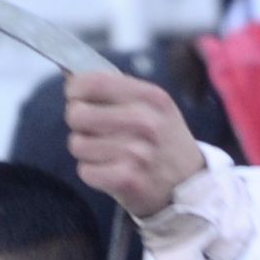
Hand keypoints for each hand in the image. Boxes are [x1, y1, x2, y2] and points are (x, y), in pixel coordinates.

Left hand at [63, 70, 206, 220]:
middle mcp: (146, 122)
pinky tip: (111, 171)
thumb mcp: (152, 106)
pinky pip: (84, 171)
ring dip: (87, 151)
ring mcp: (137, 153)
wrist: (189, 185)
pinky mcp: (127, 180)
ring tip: (108, 153)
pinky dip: (93, 173)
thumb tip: (69, 74)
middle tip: (94, 130)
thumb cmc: (162, 140)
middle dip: (79, 123)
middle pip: (78, 114)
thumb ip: (114, 89)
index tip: (77, 97)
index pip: (94, 82)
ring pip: (78, 144)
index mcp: (151, 97)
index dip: (75, 89)